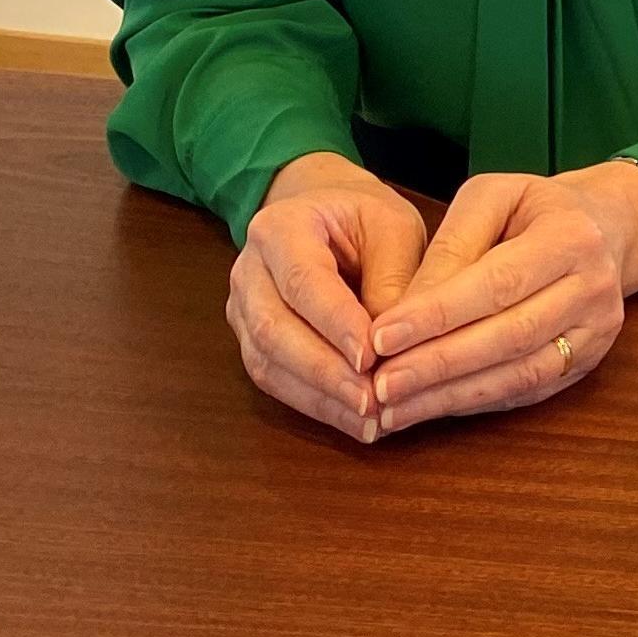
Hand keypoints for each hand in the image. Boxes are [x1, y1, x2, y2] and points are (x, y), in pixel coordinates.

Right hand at [230, 155, 427, 441]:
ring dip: (319, 397)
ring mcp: (243, 309)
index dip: (334, 323)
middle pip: (273, 328)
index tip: (371, 358)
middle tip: (371, 401)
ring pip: (267, 362)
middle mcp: (249, 269)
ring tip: (369, 421)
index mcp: (280, 227)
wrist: (328, 214)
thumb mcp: (394, 229)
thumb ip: (393, 280)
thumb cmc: (366, 220)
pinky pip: (274, 379)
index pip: (302, 280)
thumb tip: (392, 346)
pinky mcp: (252, 342)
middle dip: (323, 370)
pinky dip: (315, 404)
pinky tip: (354, 422)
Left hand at [364, 162, 637, 435]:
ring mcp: (596, 333)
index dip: (437, 314)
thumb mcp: (492, 197)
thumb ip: (450, 245)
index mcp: (571, 236)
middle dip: (438, 365)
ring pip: (519, 375)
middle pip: (509, 336)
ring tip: (393, 408)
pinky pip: (525, 391)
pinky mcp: (586, 364)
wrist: (605, 228)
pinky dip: (473, 403)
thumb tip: (404, 307)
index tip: (380, 336)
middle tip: (379, 384)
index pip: (497, 283)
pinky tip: (429, 406)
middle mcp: (594, 288)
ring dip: (450, 396)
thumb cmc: (534, 209)